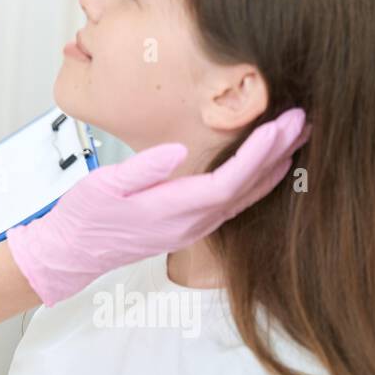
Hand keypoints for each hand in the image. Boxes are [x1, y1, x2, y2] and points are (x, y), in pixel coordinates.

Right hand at [6, 108, 309, 305]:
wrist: (71, 253)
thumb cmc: (84, 217)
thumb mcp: (103, 186)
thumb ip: (142, 169)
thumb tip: (178, 151)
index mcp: (171, 211)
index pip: (228, 181)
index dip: (257, 154)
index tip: (279, 125)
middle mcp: (189, 224)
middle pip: (246, 189)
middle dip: (277, 154)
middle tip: (302, 121)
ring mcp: (191, 228)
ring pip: (244, 198)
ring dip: (272, 167)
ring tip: (294, 138)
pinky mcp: (187, 226)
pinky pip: (232, 203)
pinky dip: (255, 181)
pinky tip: (265, 166)